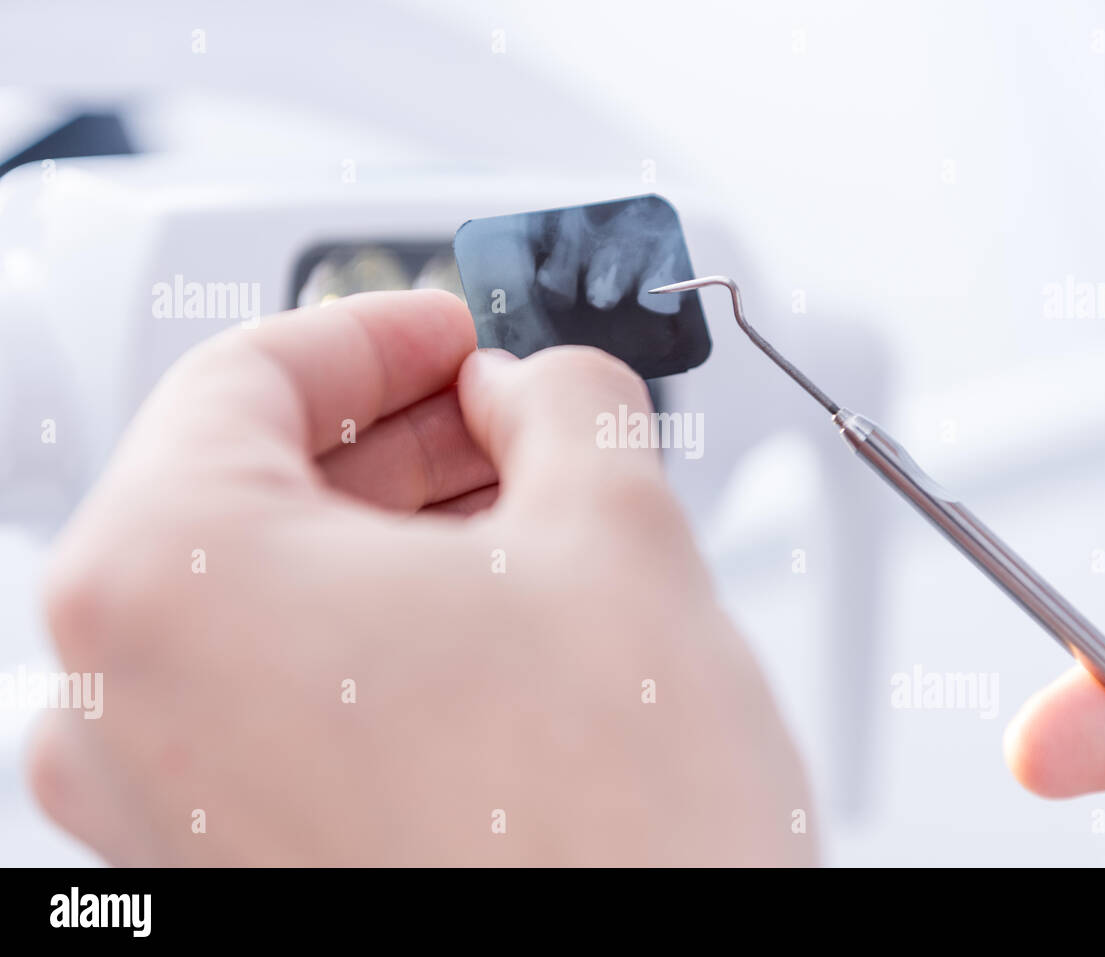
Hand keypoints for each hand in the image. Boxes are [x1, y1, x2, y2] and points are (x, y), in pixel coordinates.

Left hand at [28, 289, 811, 865]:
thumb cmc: (609, 833)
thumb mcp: (619, 533)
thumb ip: (565, 401)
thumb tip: (535, 383)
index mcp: (167, 581)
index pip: (246, 375)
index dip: (377, 331)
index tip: (451, 329)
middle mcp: (120, 704)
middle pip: (251, 492)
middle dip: (402, 440)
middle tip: (509, 419)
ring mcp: (160, 807)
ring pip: (268, 604)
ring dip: (395, 540)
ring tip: (523, 524)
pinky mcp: (225, 869)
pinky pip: (275, 703)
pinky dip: (373, 642)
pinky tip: (487, 633)